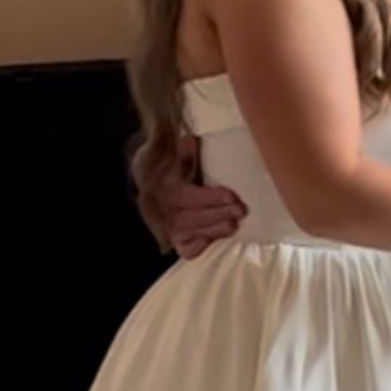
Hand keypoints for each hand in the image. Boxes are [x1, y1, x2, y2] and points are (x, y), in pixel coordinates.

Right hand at [158, 139, 246, 258]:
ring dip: (214, 230)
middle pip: (192, 217)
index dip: (211, 197)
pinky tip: (216, 240)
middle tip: (240, 211)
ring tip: (234, 225)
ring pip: (191, 233)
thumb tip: (190, 140)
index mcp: (165, 189)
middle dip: (218, 214)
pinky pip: (187, 249)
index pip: (188, 197)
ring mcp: (169, 229)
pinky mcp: (176, 242)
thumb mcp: (174, 157)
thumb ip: (183, 153)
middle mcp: (165, 212)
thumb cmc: (170, 170)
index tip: (232, 196)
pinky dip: (201, 246)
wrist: (150, 188)